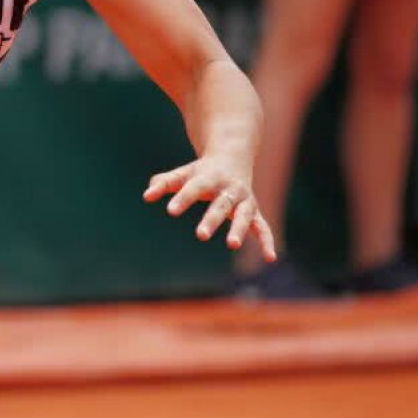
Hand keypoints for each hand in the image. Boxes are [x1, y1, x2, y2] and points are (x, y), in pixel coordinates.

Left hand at [143, 154, 276, 262]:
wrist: (232, 158)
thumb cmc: (200, 171)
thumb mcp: (182, 174)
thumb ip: (163, 183)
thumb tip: (146, 196)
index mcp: (209, 177)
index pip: (194, 188)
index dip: (182, 199)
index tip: (170, 211)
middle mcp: (230, 188)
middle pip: (220, 205)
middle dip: (212, 220)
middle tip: (200, 235)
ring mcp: (244, 200)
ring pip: (244, 215)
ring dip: (239, 229)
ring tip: (232, 245)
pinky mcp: (254, 212)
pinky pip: (263, 227)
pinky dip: (267, 241)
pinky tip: (270, 258)